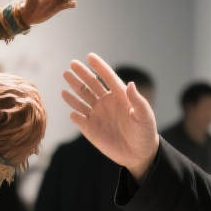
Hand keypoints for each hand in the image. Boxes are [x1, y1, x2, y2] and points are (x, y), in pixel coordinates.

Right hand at [61, 54, 159, 179]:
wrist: (139, 154)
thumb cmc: (145, 133)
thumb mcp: (144, 116)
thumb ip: (137, 101)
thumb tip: (130, 84)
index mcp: (120, 96)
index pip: (107, 77)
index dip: (99, 66)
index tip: (90, 56)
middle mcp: (106, 102)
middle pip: (91, 84)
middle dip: (82, 74)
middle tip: (72, 64)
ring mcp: (97, 114)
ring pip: (82, 98)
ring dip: (74, 88)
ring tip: (66, 77)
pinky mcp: (90, 128)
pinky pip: (79, 117)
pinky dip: (74, 111)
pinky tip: (70, 106)